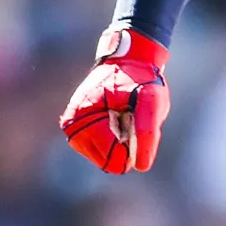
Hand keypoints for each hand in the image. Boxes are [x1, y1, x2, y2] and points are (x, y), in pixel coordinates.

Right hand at [58, 28, 170, 172]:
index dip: (132, 147)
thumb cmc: (141, 79)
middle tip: (131, 116)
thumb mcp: (153, 100)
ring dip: (121, 141)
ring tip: (125, 115)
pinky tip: (119, 117)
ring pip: (105, 157)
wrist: (129, 59)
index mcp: (85, 119)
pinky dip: (116, 137)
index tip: (137, 121)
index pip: (112, 158)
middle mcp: (73, 127)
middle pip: (107, 161)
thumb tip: (141, 166)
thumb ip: (147, 132)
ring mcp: (74, 129)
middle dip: (125, 144)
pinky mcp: (80, 129)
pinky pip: (104, 148)